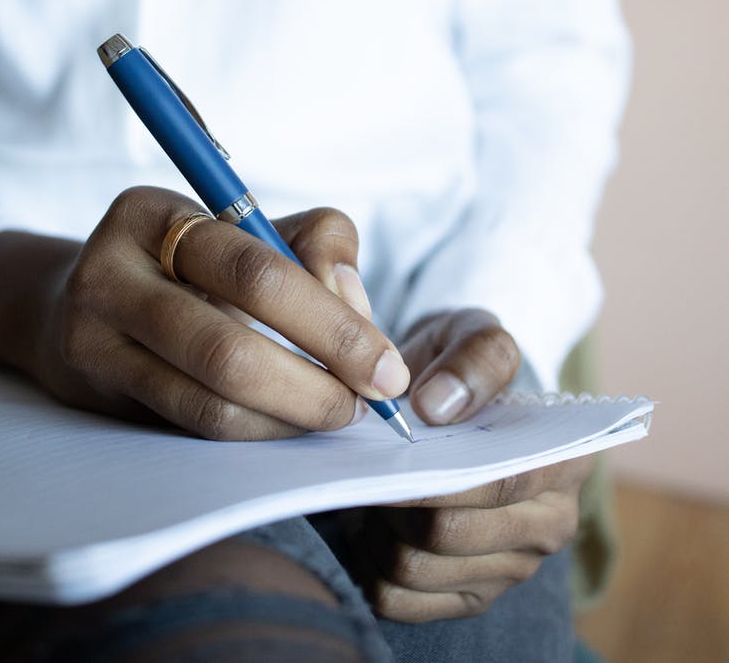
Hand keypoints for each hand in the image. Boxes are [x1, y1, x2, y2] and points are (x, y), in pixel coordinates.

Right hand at [0, 188, 409, 440]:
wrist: (79, 303)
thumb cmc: (192, 263)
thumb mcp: (250, 227)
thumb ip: (318, 248)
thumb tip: (357, 309)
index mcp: (154, 213)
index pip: (257, 272)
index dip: (333, 324)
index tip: (388, 366)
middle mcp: (111, 272)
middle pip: (229, 346)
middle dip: (315, 385)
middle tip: (367, 405)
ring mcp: (92, 337)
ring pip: (209, 400)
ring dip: (288, 419)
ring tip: (334, 414)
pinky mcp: (94, 391)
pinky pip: (190, 425)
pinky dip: (254, 432)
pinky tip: (287, 425)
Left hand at [350, 308, 587, 620]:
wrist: (443, 393)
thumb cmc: (461, 362)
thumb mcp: (473, 331)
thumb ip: (472, 357)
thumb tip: (438, 407)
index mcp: (563, 462)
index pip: (503, 483)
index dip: (439, 475)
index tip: (393, 453)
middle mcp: (549, 525)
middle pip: (449, 534)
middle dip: (397, 501)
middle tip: (371, 465)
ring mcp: (509, 569)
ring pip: (416, 570)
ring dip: (377, 530)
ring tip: (371, 487)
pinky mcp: (468, 597)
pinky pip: (398, 600)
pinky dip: (369, 564)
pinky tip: (369, 526)